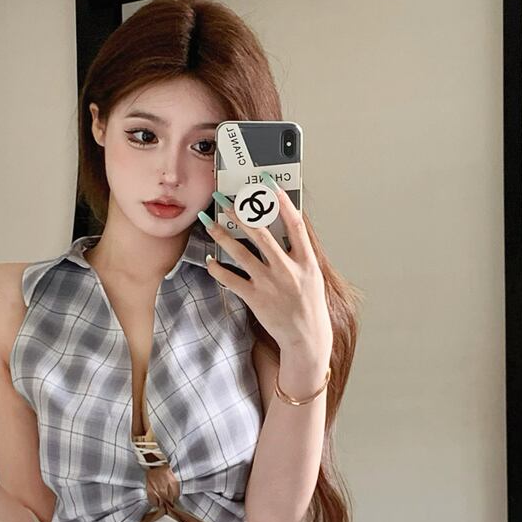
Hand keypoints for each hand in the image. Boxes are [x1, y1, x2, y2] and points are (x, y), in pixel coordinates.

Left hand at [203, 172, 331, 353]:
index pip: (294, 223)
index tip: (267, 184)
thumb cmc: (309, 305)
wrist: (306, 337)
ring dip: (222, 236)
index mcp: (306, 260)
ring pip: (241, 253)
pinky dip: (218, 269)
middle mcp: (287, 269)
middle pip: (261, 233)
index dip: (281, 201)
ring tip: (209, 223)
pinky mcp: (256, 298)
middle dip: (240, 213)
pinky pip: (231, 279)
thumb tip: (284, 229)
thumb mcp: (313, 275)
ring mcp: (270, 283)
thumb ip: (299, 253)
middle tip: (224, 199)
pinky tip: (211, 260)